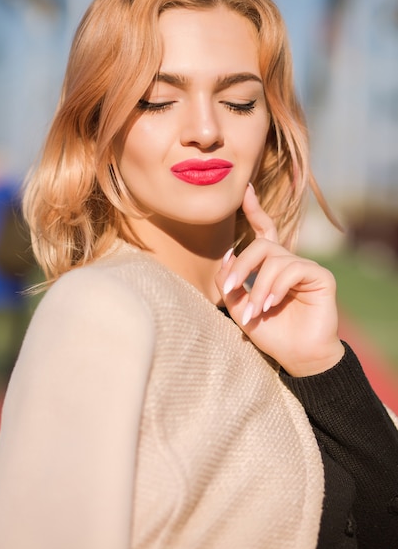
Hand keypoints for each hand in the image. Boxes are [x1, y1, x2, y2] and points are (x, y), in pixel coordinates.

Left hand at [215, 184, 344, 376]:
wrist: (298, 358)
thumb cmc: (271, 334)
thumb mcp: (240, 307)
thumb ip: (230, 282)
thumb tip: (227, 256)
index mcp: (272, 267)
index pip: (264, 232)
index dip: (254, 211)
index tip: (245, 190)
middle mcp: (289, 263)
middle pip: (262, 246)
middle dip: (242, 265)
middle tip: (232, 289)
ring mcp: (306, 268)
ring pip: (275, 260)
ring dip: (259, 286)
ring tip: (255, 311)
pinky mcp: (321, 277)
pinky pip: (293, 269)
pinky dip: (276, 287)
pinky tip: (271, 305)